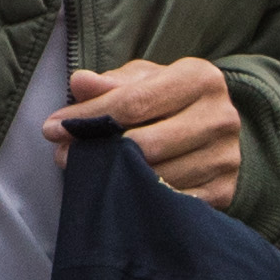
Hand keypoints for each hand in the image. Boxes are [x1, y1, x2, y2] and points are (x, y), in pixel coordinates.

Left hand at [63, 56, 242, 208]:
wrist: (213, 129)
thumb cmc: (167, 99)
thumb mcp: (142, 80)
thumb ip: (110, 82)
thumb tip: (80, 82)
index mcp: (201, 78)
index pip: (135, 101)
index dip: (89, 116)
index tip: (53, 127)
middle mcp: (221, 116)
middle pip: (147, 143)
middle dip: (97, 150)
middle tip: (63, 155)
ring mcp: (226, 157)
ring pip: (158, 176)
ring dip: (116, 178)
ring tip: (88, 171)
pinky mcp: (224, 190)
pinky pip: (172, 201)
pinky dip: (142, 198)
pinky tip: (121, 191)